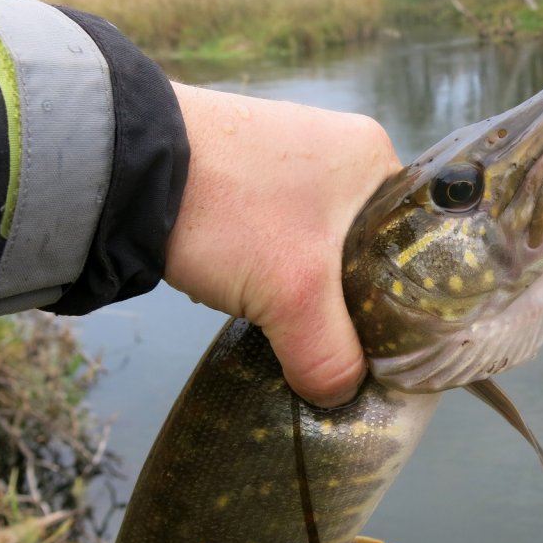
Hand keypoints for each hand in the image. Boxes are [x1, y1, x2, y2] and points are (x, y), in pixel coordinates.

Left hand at [164, 83, 400, 406]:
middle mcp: (342, 146)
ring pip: (323, 241)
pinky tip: (257, 287)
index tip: (388, 339)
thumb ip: (330, 355)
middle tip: (339, 337)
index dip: (407, 296)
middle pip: (370, 244)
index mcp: (375, 156)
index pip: (416, 239)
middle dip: (351, 294)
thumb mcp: (294, 296)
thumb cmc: (233, 212)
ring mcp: (294, 152)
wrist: (126, 166)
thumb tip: (340, 396)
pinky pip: (285, 228)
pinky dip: (275, 263)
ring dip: (308, 281)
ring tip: (294, 317)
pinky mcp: (250, 167)